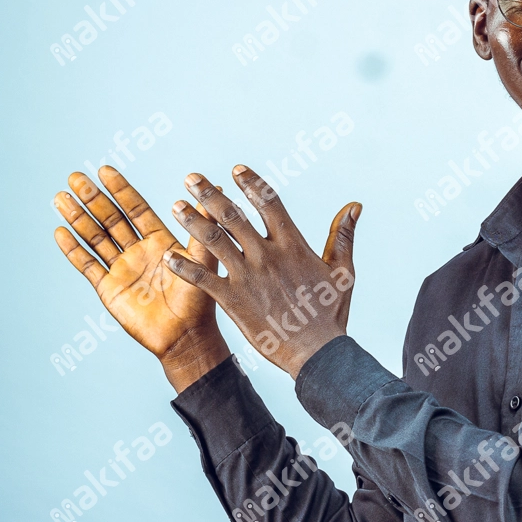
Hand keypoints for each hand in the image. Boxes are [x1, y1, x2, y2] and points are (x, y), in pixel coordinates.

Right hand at [53, 166, 228, 390]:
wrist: (186, 336)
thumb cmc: (200, 300)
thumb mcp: (203, 259)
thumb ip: (204, 227)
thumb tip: (219, 190)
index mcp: (160, 241)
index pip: (136, 209)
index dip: (121, 190)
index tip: (105, 170)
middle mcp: (138, 252)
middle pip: (111, 219)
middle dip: (93, 198)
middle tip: (75, 176)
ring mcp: (121, 269)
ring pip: (95, 238)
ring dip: (78, 218)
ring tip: (60, 197)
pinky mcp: (108, 288)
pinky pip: (87, 265)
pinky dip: (73, 250)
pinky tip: (60, 232)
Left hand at [161, 165, 359, 377]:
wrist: (316, 353)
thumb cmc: (331, 314)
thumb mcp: (343, 271)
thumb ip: (343, 235)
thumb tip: (354, 206)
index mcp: (292, 245)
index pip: (269, 203)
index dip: (252, 183)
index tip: (236, 169)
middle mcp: (267, 255)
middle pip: (233, 216)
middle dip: (209, 194)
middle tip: (190, 178)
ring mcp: (248, 277)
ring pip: (213, 241)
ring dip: (192, 221)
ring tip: (176, 206)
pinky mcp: (233, 300)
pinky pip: (203, 278)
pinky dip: (184, 266)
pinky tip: (168, 257)